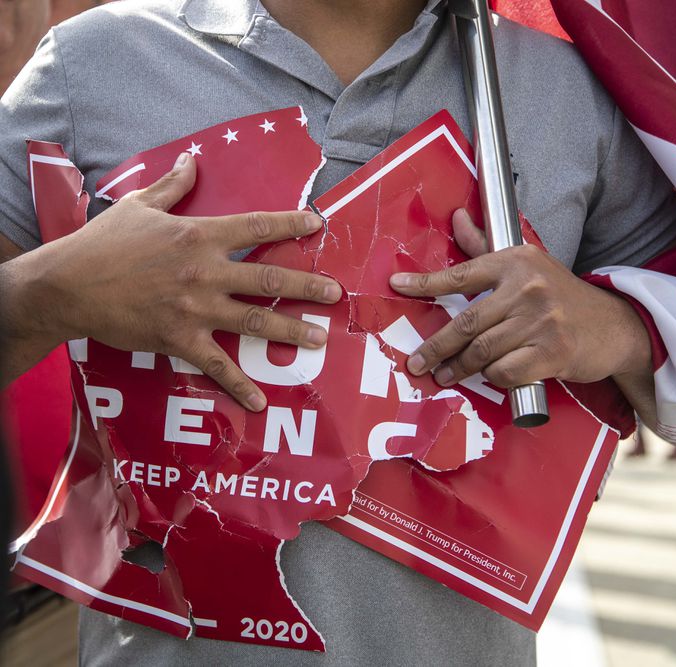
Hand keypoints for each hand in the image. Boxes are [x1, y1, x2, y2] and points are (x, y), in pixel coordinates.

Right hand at [28, 153, 341, 410]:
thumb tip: (191, 159)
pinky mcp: (179, 340)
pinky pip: (216, 366)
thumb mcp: (138, 206)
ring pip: (254, 320)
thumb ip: (172, 185)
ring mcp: (195, 309)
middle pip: (268, 277)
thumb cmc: (103, 243)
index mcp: (199, 235)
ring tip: (318, 338)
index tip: (318, 225)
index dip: (290, 224)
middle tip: (335, 295)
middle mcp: (205, 272)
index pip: (256, 226)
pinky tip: (260, 401)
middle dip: (307, 286)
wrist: (68, 285)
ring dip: (290, 330)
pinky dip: (239, 385)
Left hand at [389, 209, 650, 388]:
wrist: (613, 326)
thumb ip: (485, 249)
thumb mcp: (528, 265)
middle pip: (468, 323)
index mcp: (517, 262)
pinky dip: (494, 377)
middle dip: (436, 347)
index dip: (426, 283)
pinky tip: (490, 377)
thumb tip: (457, 218)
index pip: (462, 274)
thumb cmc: (561, 296)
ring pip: (484, 351)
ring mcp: (542, 320)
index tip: (397, 286)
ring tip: (444, 376)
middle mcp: (529, 287)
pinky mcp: (554, 352)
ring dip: (459, 368)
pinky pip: (506, 371)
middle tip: (417, 364)